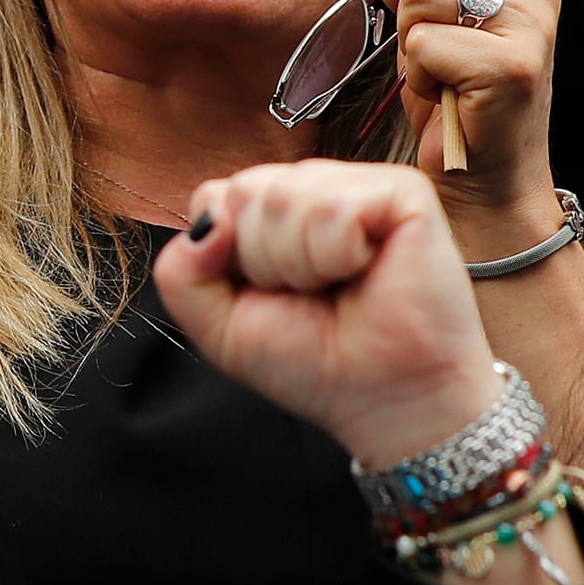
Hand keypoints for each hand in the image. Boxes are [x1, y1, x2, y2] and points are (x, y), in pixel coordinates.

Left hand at [157, 161, 500, 466]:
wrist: (387, 398)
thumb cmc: (316, 363)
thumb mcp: (220, 326)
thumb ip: (181, 274)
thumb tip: (207, 224)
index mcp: (275, 212)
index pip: (217, 196)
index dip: (229, 256)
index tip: (271, 295)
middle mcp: (315, 189)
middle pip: (244, 192)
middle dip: (263, 262)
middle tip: (310, 295)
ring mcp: (359, 185)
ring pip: (284, 197)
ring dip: (301, 263)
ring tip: (338, 286)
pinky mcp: (402, 192)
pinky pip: (333, 208)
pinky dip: (337, 255)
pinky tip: (365, 272)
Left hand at [372, 0, 560, 238]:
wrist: (484, 180)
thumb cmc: (451, 90)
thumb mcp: (444, 9)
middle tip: (416, 27)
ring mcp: (531, 27)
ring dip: (406, 35)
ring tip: (434, 67)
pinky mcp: (512, 70)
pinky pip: (422, 42)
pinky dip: (414, 74)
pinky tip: (441, 95)